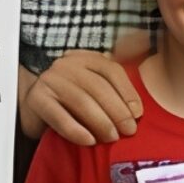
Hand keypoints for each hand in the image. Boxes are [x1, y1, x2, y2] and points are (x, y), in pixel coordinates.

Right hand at [20, 37, 147, 145]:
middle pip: (98, 86)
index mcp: (85, 58)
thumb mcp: (96, 84)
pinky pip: (59, 116)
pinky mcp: (36, 99)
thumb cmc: (73, 101)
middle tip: (129, 131)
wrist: (36, 111)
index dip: (128, 92)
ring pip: (81, 101)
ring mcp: (49, 80)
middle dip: (117, 111)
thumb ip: (118, 73)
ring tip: (111, 138)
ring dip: (100, 122)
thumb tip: (146, 41)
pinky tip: (89, 141)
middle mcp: (66, 64)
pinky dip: (76, 130)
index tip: (138, 114)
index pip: (111, 70)